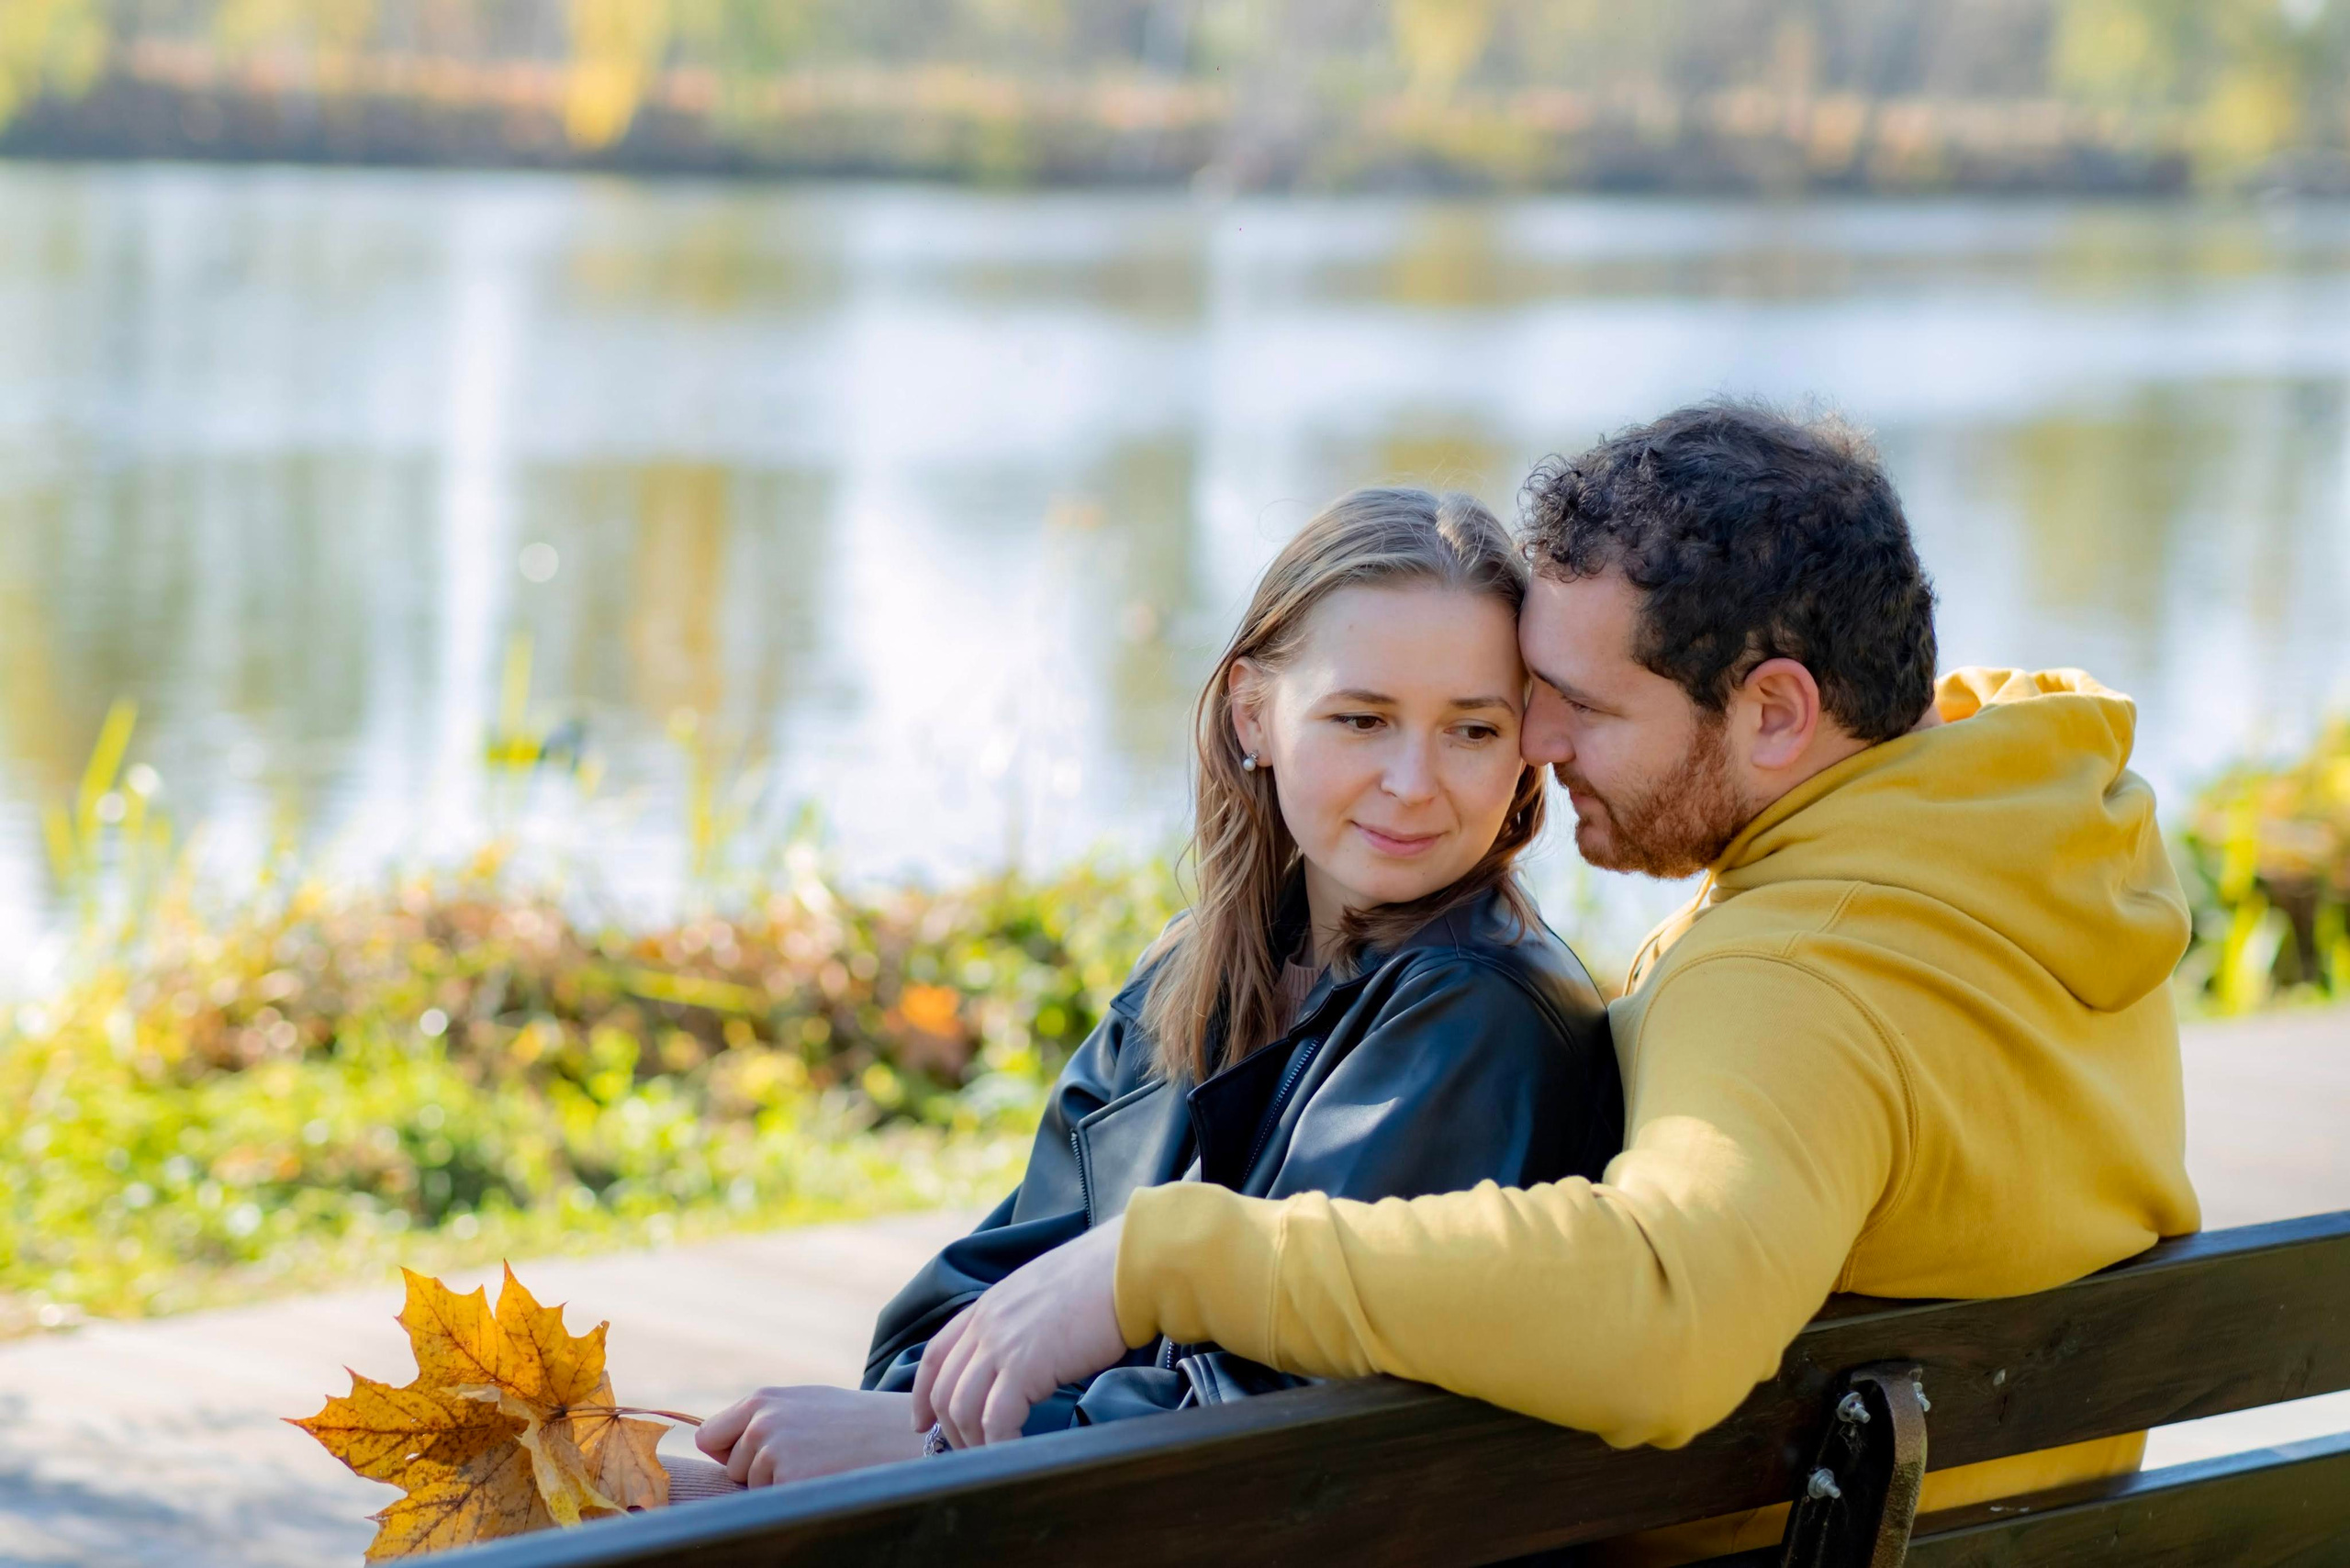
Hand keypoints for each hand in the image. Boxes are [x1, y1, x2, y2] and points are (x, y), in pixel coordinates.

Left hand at [695, 1386, 925, 1486]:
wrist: (902, 1436)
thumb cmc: (855, 1422)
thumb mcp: (805, 1404)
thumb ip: (764, 1418)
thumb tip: (714, 1443)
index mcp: (762, 1400)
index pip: (709, 1436)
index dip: (729, 1452)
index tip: (753, 1456)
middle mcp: (761, 1423)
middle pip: (733, 1468)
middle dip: (759, 1471)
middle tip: (807, 1457)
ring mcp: (773, 1453)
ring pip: (754, 1488)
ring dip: (779, 1487)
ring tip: (820, 1465)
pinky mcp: (789, 1482)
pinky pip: (773, 1503)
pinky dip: (795, 1499)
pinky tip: (824, 1479)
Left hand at [912, 1214, 1129, 1448]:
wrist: (1126, 1267)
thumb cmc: (1102, 1279)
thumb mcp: (1044, 1294)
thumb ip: (1023, 1322)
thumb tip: (1029, 1355)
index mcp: (989, 1305)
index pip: (937, 1354)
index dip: (923, 1393)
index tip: (923, 1422)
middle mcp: (986, 1323)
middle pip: (944, 1388)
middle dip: (950, 1429)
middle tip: (969, 1452)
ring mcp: (1001, 1344)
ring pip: (962, 1409)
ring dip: (973, 1442)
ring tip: (994, 1459)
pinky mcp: (1024, 1367)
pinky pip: (995, 1420)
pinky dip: (999, 1445)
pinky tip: (1015, 1453)